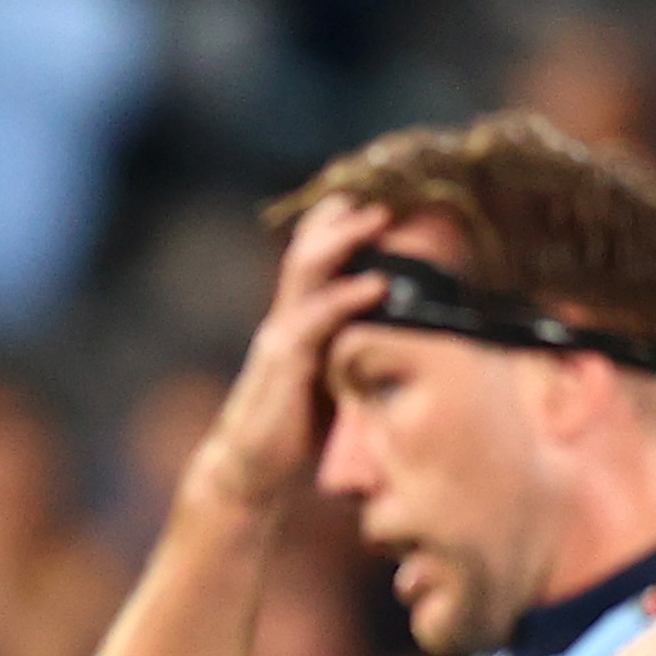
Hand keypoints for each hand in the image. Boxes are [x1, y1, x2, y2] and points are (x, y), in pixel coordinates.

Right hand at [186, 196, 393, 510]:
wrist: (250, 468)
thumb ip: (354, 350)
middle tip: (387, 187)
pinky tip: (378, 284)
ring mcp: (282, 335)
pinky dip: (348, 296)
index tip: (382, 193)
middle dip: (344, 212)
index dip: (341, 219)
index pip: (314, 252)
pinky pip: (316, 319)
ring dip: (345, 238)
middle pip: (309, 244)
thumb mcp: (329, 378)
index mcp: (297, 318)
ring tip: (381, 217)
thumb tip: (405, 336)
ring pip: (306, 267)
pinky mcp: (284, 363)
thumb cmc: (294, 428)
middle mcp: (286, 316)